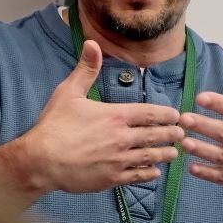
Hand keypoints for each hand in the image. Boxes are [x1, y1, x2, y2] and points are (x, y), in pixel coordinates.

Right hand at [1, 41, 183, 199]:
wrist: (41, 161)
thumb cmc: (54, 126)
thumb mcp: (68, 92)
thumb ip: (86, 69)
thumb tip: (92, 43)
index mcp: (115, 115)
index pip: (150, 113)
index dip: (166, 114)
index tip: (175, 115)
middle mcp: (122, 138)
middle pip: (155, 135)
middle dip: (171, 134)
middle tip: (181, 134)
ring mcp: (119, 160)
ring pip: (150, 157)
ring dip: (165, 154)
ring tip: (174, 153)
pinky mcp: (112, 179)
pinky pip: (138, 176)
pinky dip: (150, 173)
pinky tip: (155, 172)